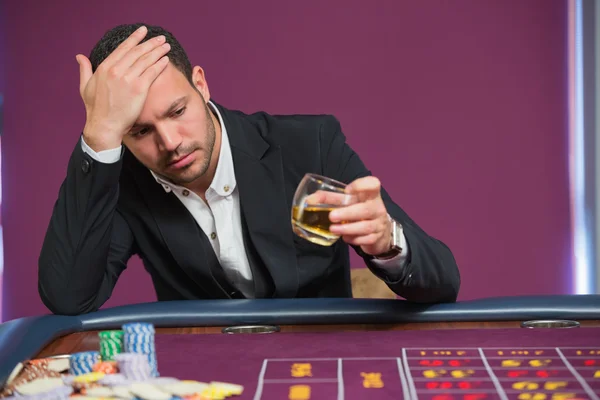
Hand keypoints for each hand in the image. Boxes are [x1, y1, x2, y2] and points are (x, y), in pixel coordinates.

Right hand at [77, 26, 170, 151]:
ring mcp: (128, 79)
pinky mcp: (139, 89)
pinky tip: (165, 60)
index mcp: (104, 67)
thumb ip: (85, 69)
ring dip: (158, 51)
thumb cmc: (95, 109)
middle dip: (150, 43)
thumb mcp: (85, 86)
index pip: (123, 48)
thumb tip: (79, 56)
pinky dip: (159, 65)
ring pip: (146, 60)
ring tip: (166, 46)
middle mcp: (116, 70)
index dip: (135, 38)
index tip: (143, 31)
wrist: (104, 125)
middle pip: (137, 52)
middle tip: (160, 38)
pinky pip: (151, 73)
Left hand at [329, 176, 391, 255]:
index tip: (348, 190)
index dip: (361, 186)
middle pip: (365, 209)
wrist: (378, 229)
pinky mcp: (377, 237)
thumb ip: (329, 198)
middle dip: (347, 213)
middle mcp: (377, 207)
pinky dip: (353, 239)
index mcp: (370, 194)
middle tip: (331, 216)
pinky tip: (345, 237)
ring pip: (366, 226)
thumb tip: (309, 200)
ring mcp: (379, 223)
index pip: (373, 184)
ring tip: (333, 229)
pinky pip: (365, 239)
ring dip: (347, 228)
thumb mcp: (347, 202)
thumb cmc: (358, 210)